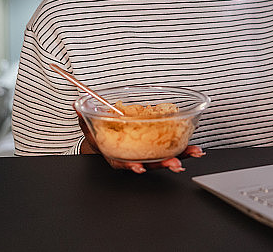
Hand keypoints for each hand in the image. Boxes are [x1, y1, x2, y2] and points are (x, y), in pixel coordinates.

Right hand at [77, 114, 204, 172]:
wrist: (107, 138)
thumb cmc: (101, 134)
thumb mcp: (89, 125)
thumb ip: (83, 116)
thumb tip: (76, 106)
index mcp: (116, 153)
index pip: (122, 162)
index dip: (130, 166)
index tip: (139, 167)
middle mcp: (134, 155)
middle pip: (148, 163)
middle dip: (162, 164)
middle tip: (175, 164)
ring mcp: (148, 151)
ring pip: (164, 157)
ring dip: (180, 156)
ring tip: (194, 153)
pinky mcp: (159, 144)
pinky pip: (172, 147)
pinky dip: (184, 148)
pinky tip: (195, 148)